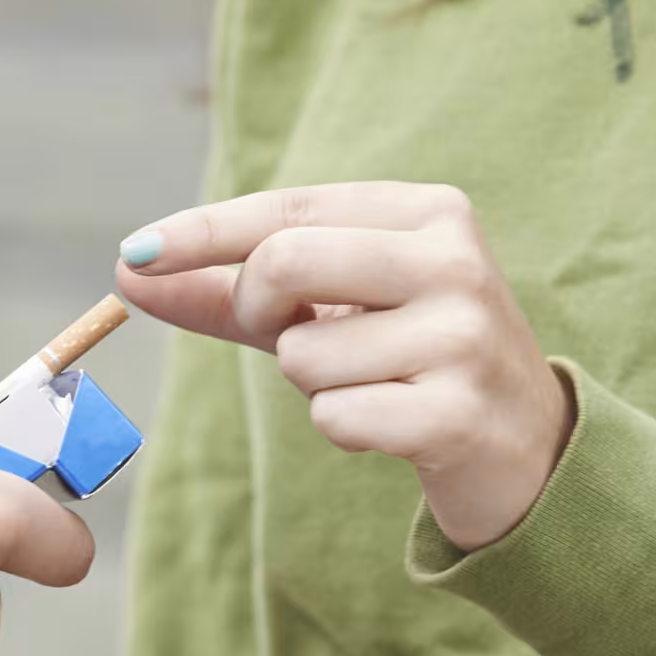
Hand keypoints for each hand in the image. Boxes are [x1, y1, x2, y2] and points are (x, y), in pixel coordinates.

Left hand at [115, 182, 572, 549]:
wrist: (527, 447)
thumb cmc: (406, 360)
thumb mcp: (322, 311)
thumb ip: (226, 291)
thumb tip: (127, 271)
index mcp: (425, 212)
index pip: (287, 207)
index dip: (201, 232)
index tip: (134, 253)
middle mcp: (452, 258)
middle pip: (283, 262)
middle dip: (258, 310)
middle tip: (291, 334)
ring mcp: (462, 335)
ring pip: (302, 355)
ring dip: (313, 385)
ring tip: (374, 385)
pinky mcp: (458, 412)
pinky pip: (334, 417)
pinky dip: (342, 430)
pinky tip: (393, 425)